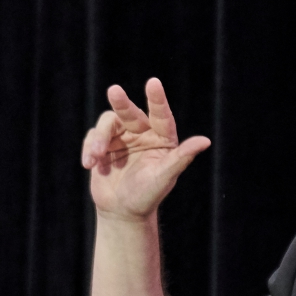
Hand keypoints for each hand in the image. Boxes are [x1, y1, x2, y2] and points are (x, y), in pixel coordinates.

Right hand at [80, 78, 210, 221]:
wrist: (121, 212)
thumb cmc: (147, 196)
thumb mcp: (163, 177)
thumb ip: (181, 158)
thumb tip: (205, 141)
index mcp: (162, 139)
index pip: (161, 116)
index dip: (157, 100)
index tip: (153, 83)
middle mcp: (142, 133)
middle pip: (130, 113)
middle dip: (122, 103)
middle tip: (114, 91)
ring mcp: (121, 138)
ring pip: (108, 123)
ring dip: (100, 139)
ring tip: (95, 157)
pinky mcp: (102, 145)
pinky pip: (93, 137)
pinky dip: (89, 148)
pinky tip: (89, 164)